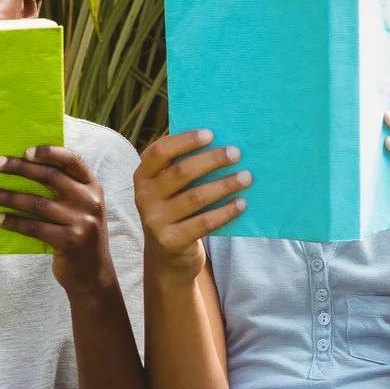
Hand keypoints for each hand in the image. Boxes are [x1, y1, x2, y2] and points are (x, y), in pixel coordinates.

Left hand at [0, 146, 119, 297]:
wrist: (93, 274)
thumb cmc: (79, 234)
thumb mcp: (82, 208)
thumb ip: (65, 189)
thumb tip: (24, 167)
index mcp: (93, 187)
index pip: (73, 160)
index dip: (49, 152)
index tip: (25, 151)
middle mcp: (90, 201)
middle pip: (50, 176)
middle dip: (20, 168)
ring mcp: (81, 221)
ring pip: (37, 203)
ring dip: (8, 196)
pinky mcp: (69, 241)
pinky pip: (34, 227)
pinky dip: (14, 222)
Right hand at [134, 130, 248, 282]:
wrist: (167, 254)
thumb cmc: (176, 209)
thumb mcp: (170, 188)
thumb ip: (183, 167)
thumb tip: (221, 143)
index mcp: (143, 176)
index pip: (160, 151)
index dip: (185, 141)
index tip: (211, 134)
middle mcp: (144, 197)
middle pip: (181, 172)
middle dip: (211, 160)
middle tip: (236, 153)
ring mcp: (155, 220)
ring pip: (195, 197)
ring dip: (224, 185)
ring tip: (246, 177)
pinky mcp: (171, 241)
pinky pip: (204, 222)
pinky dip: (225, 211)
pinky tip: (242, 203)